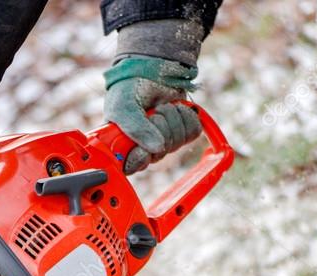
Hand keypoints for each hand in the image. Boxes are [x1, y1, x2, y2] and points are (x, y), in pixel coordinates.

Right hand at [103, 56, 201, 174]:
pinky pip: (192, 133)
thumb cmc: (129, 88)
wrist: (151, 67)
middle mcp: (144, 147)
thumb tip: (157, 148)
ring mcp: (165, 141)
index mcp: (123, 146)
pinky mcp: (183, 131)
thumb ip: (135, 128)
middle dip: (158, 128)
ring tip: (161, 106)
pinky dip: (187, 117)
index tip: (142, 150)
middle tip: (152, 113)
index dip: (139, 160)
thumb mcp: (123, 106)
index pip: (131, 166)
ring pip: (177, 143)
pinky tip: (177, 109)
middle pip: (158, 154)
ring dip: (172, 119)